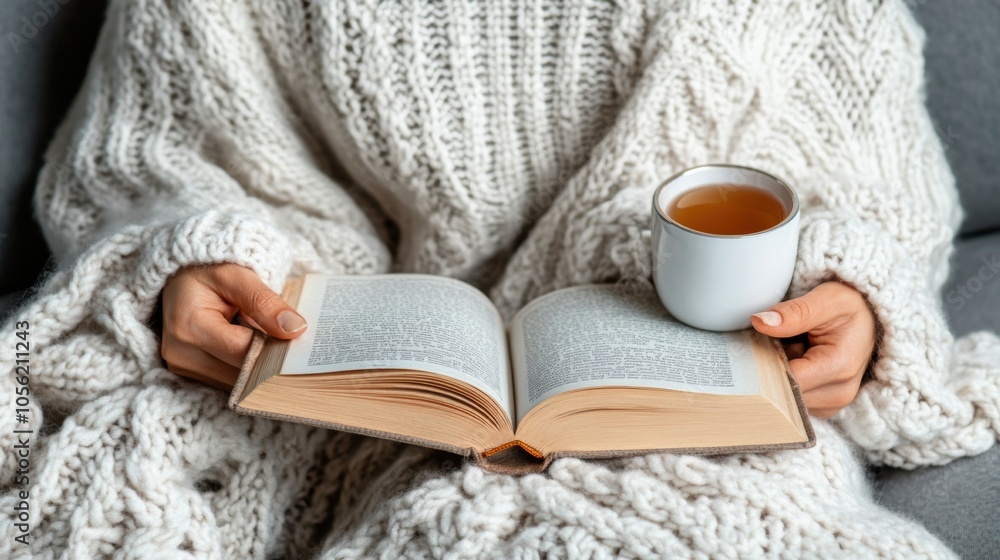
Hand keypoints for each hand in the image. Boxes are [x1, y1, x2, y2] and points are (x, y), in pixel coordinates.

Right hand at [161, 263, 307, 390]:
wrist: (180, 280)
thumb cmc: (207, 271)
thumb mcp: (236, 275)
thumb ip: (264, 301)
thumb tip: (296, 329)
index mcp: (188, 327)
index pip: (243, 351)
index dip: (275, 348)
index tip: (301, 340)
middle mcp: (181, 355)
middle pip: (242, 373)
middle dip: (271, 360)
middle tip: (297, 346)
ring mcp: (184, 369)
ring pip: (239, 382)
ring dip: (261, 368)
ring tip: (277, 346)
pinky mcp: (191, 375)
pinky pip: (230, 380)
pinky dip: (248, 369)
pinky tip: (261, 352)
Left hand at [750, 281, 875, 417]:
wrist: (870, 321)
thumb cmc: (850, 308)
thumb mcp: (828, 299)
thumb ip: (795, 311)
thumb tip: (760, 322)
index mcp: (840, 367)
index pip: (786, 379)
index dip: (767, 360)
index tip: (764, 340)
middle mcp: (839, 394)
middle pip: (783, 391)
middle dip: (772, 367)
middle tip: (779, 341)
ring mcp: (832, 404)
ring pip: (784, 397)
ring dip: (779, 374)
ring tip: (792, 349)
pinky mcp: (824, 407)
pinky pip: (792, 400)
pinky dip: (787, 381)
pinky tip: (796, 362)